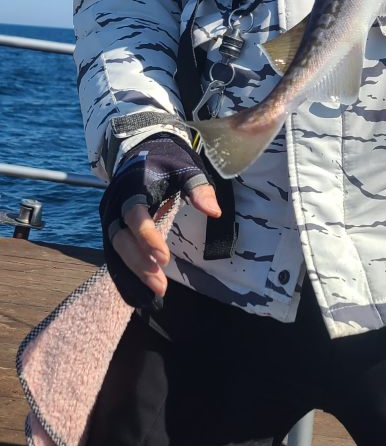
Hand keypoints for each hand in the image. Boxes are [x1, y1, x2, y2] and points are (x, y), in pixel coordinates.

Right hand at [100, 133, 220, 308]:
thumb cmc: (167, 160)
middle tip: (161, 285)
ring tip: (155, 295)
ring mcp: (109, 216)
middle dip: (139, 264)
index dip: (147, 237)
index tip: (165, 257)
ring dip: (132, 273)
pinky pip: (113, 254)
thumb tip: (214, 211)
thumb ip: (198, 188)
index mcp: (132, 187)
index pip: (135, 217)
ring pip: (114, 250)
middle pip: (120, 239)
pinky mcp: (111, 227)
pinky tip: (137, 295)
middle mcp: (115, 203)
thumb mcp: (185, 167)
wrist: (141, 150)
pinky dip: (124, 275)